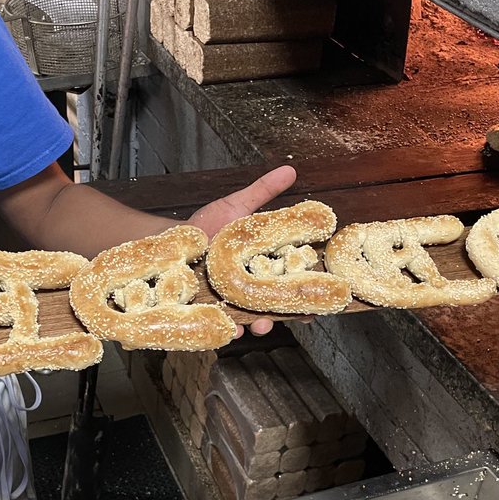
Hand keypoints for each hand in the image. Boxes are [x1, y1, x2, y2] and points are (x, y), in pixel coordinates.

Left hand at [187, 165, 296, 336]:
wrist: (172, 242)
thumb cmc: (207, 226)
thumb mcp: (236, 206)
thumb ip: (263, 192)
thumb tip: (290, 170)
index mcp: (264, 263)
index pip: (294, 277)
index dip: (310, 284)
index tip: (326, 289)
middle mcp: (253, 286)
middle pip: (278, 303)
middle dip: (291, 311)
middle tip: (302, 315)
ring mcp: (234, 301)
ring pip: (254, 319)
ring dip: (261, 324)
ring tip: (262, 324)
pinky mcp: (213, 311)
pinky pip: (224, 325)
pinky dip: (230, 329)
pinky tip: (233, 329)